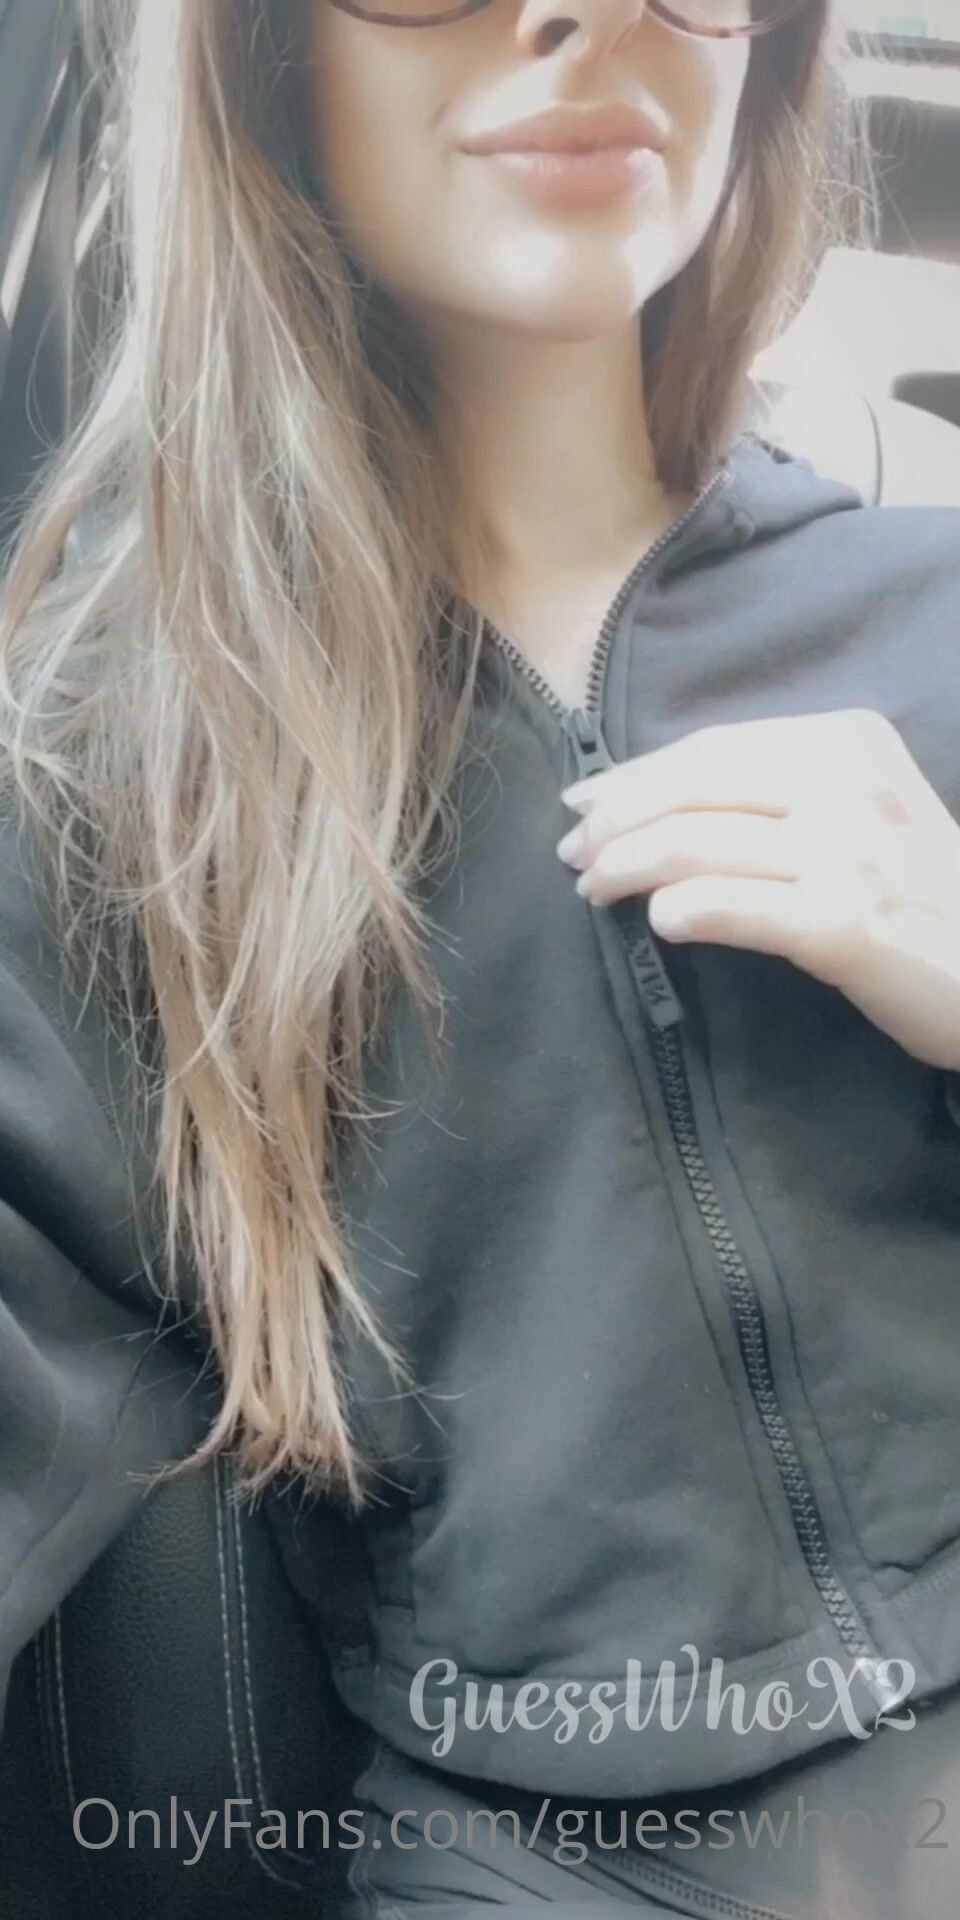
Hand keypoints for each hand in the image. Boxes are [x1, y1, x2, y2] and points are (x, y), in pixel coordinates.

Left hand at [556, 709, 959, 1071]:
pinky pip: (726, 905)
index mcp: (846, 741)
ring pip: (693, 842)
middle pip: (690, 787)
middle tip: (572, 856)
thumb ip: (782, 793)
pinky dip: (677, 910)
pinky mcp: (840, 922)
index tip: (584, 802)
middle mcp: (844, 782)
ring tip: (594, 892)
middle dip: (613, 821)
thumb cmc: (922, 895)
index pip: (711, 749)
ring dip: (624, 867)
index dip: (634, 776)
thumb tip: (661, 798)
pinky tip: (658, 924)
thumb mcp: (864, 812)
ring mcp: (845, 851)